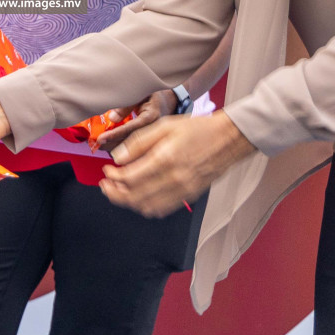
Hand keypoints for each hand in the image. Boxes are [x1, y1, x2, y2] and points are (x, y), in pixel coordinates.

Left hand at [95, 90, 177, 151]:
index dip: (114, 134)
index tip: (100, 138)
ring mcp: (157, 140)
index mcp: (152, 116)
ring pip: (136, 152)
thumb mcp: (141, 92)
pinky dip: (126, 154)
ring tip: (102, 148)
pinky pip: (139, 153)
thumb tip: (112, 117)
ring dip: (118, 151)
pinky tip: (115, 151)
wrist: (170, 102)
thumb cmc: (152, 95)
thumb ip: (127, 103)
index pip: (131, 128)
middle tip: (97, 145)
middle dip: (113, 145)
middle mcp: (156, 131)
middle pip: (132, 144)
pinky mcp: (155, 145)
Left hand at [100, 111, 256, 217]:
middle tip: (106, 184)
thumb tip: (118, 158)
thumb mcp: (165, 126)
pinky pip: (162, 209)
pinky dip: (145, 206)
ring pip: (146, 207)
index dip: (113, 177)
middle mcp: (173, 179)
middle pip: (134, 197)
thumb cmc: (197, 129)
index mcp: (164, 159)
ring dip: (128, 202)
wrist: (228, 139)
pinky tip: (139, 196)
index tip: (107, 170)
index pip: (129, 178)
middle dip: (114, 193)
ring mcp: (182, 190)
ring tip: (119, 190)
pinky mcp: (189, 196)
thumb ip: (139, 142)